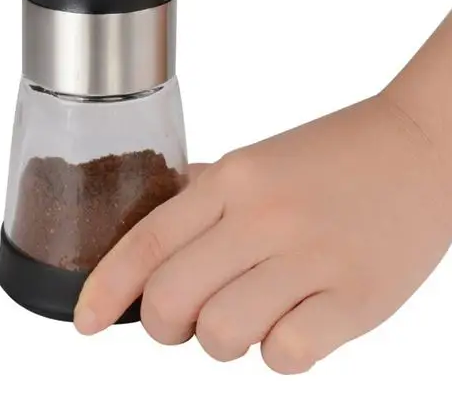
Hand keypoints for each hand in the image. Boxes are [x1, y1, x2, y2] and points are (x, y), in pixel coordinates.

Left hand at [73, 93, 451, 373]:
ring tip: (245, 316)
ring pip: (221, 335)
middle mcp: (263, 217)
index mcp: (231, 180)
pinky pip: (286, 355)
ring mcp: (310, 259)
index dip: (104, 288)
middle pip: (170, 299)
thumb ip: (203, 194)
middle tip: (180, 319)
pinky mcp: (356, 300)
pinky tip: (291, 324)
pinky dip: (278, 352)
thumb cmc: (334, 155)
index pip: (146, 242)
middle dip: (161, 325)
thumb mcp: (256, 160)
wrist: (421, 147)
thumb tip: (152, 232)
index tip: (84, 321)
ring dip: (220, 341)